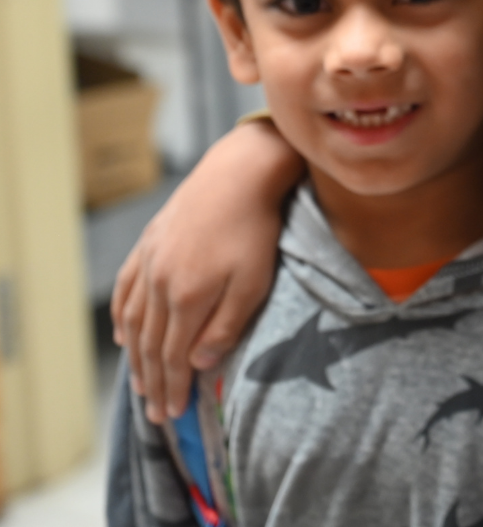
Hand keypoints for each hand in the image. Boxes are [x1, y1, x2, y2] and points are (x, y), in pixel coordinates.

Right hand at [111, 119, 302, 422]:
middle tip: (155, 413)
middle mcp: (160, 283)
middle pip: (150, 344)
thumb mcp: (253, 282)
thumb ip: (225, 326)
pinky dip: (121, 316)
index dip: (173, 389)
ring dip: (135, 356)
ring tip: (140, 382)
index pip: (174, 357)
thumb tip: (199, 364)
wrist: (238, 172)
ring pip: (133, 320)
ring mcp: (150, 261)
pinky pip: (126, 288)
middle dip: (153, 382)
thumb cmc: (255, 228)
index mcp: (187, 297)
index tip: (173, 415)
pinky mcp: (149, 242)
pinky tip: (122, 332)